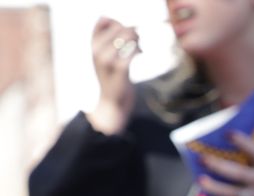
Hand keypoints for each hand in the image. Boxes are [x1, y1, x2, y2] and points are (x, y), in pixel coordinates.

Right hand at [87, 17, 138, 133]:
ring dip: (137, 40)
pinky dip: (139, 50)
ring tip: (139, 46)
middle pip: (119, 28)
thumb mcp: (104, 53)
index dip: (118, 23)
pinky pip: (132, 52)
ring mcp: (107, 61)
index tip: (124, 31)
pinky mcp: (119, 70)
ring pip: (127, 38)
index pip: (105, 20)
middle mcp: (96, 50)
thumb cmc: (111, 74)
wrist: (112, 100)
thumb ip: (106, 35)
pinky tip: (141, 53)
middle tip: (138, 39)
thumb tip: (107, 17)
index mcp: (92, 44)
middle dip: (132, 31)